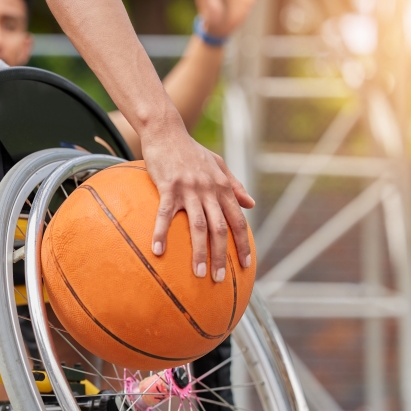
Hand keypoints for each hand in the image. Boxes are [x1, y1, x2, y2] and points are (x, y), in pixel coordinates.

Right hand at [142, 122, 254, 282]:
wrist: (167, 131)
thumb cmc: (190, 149)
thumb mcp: (218, 164)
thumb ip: (235, 185)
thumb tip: (251, 204)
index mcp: (223, 187)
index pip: (238, 221)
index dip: (243, 244)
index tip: (245, 265)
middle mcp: (210, 190)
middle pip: (220, 229)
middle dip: (222, 256)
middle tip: (219, 279)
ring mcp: (190, 189)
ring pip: (198, 226)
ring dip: (199, 252)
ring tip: (197, 274)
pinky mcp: (169, 187)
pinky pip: (165, 215)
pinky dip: (162, 233)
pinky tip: (158, 250)